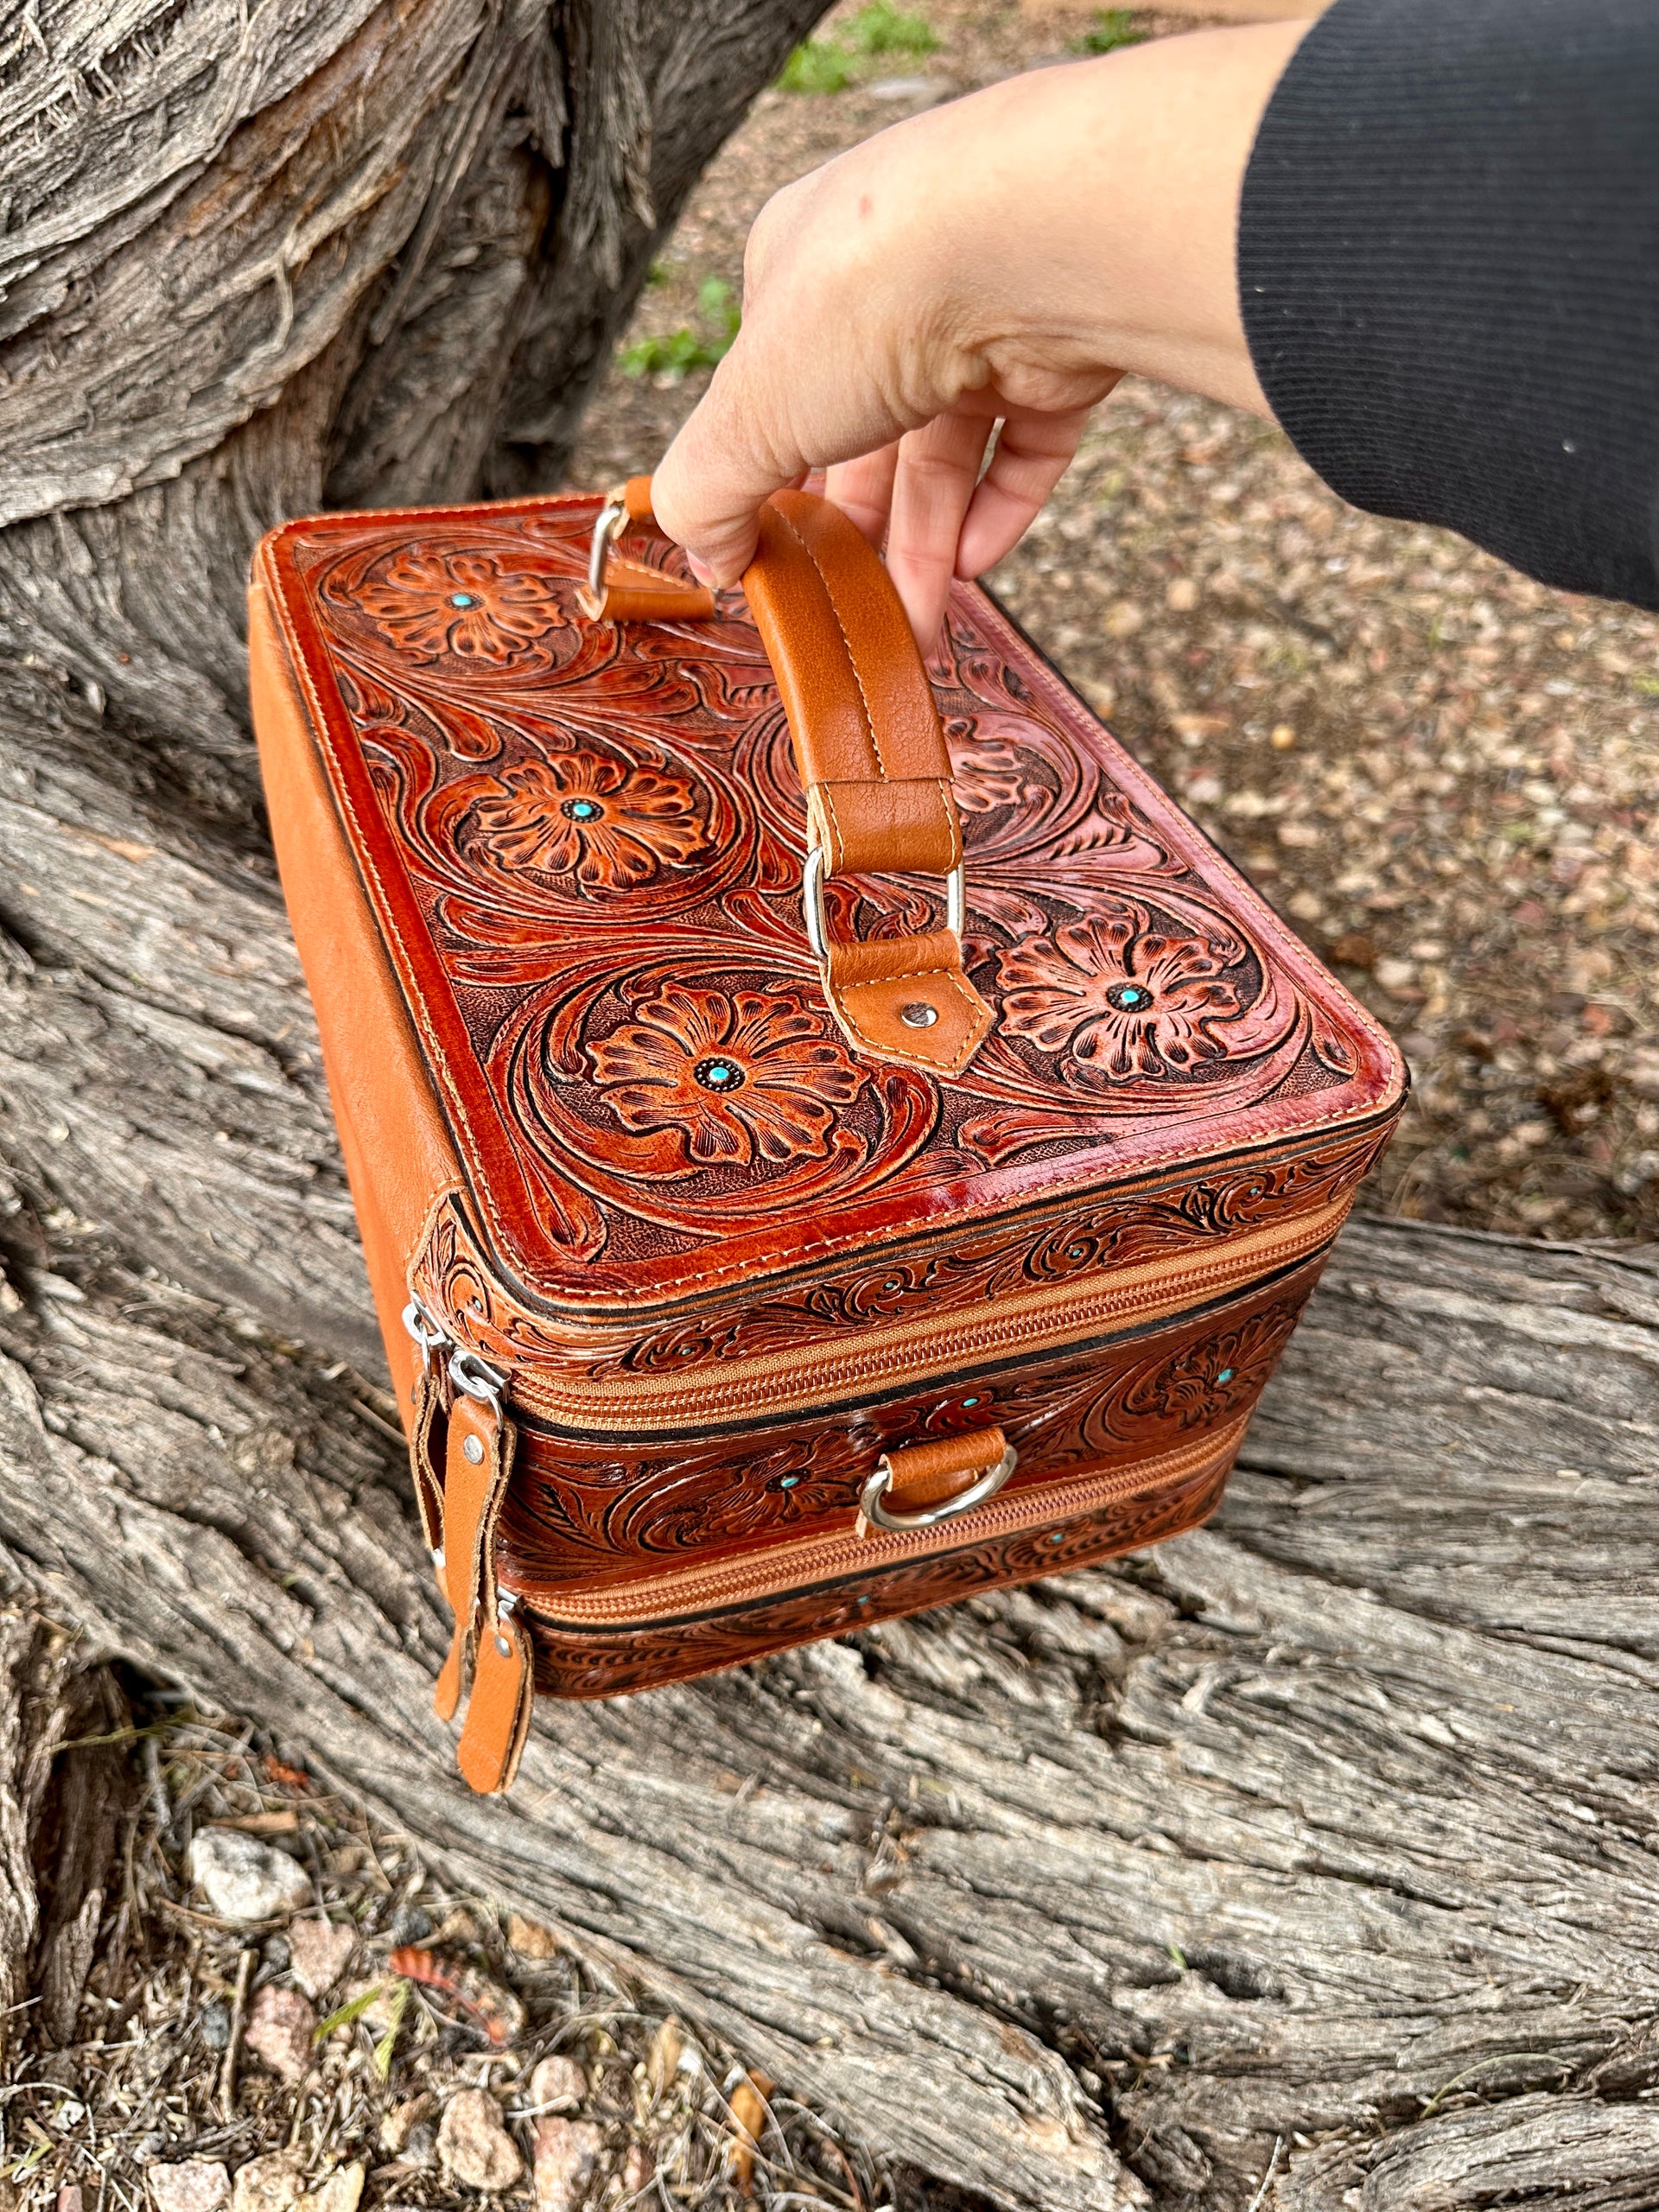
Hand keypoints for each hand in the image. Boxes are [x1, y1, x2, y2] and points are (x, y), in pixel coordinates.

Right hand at [649, 20, 1307, 648]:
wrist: (1032, 242)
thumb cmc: (871, 297)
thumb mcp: (747, 413)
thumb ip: (707, 491)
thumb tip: (707, 555)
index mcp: (801, 272)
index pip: (775, 391)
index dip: (770, 481)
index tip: (770, 562)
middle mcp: (891, 285)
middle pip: (864, 436)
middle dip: (857, 535)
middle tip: (851, 613)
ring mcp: (981, 315)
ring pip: (947, 453)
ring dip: (926, 548)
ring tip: (916, 626)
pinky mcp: (1060, 350)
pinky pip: (1027, 446)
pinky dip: (1001, 510)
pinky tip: (975, 567)